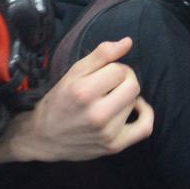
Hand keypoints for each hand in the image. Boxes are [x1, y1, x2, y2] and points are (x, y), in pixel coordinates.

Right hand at [6, 37, 153, 162]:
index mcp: (83, 92)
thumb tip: (128, 42)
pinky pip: (145, 127)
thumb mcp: (73, 73)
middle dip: (124, 80)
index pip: (119, 70)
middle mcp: (96, 114)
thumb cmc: (59, 101)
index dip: (113, 68)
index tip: (102, 74)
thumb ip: (101, 54)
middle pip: (132, 86)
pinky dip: (146, 114)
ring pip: (136, 102)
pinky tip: (137, 108)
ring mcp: (107, 133)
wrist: (43, 137)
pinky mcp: (114, 146)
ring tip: (110, 99)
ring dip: (127, 97)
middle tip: (110, 84)